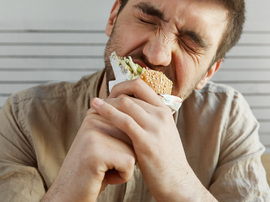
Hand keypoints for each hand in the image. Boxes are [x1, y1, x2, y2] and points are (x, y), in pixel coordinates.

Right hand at [41, 113, 135, 201]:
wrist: (68, 194)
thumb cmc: (94, 170)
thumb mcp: (105, 142)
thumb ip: (119, 126)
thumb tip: (144, 113)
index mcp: (96, 113)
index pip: (131, 122)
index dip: (127, 144)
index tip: (108, 153)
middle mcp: (94, 119)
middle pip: (134, 135)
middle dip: (127, 154)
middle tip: (105, 163)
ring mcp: (93, 135)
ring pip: (134, 148)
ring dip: (125, 166)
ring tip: (103, 169)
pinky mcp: (96, 153)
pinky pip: (129, 163)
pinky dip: (123, 176)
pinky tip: (104, 177)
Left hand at [91, 78, 215, 200]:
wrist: (177, 183)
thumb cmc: (166, 160)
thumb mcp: (162, 133)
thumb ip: (150, 120)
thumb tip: (132, 110)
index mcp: (164, 110)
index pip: (141, 86)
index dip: (122, 86)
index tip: (110, 93)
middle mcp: (161, 115)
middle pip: (130, 95)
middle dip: (110, 96)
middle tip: (97, 102)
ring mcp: (155, 127)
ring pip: (125, 104)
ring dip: (106, 103)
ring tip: (92, 105)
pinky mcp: (146, 141)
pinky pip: (124, 121)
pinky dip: (107, 113)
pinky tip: (95, 113)